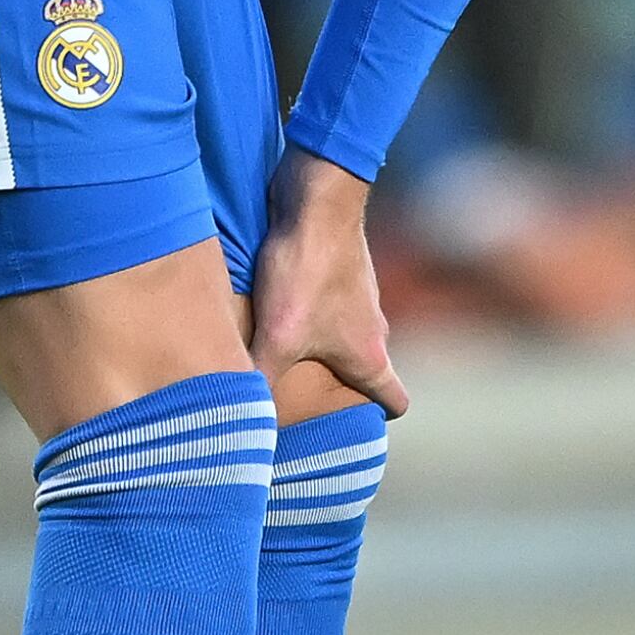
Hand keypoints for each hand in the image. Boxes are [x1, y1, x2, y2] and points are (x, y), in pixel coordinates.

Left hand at [249, 148, 408, 417]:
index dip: (373, 423)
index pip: (394, 403)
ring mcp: (359, 299)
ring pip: (342, 340)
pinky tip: (266, 315)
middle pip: (364, 375)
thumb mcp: (276, 339)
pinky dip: (306, 318)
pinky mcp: (338, 274)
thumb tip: (240, 428)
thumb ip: (261, 385)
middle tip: (295, 407)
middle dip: (335, 393)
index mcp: (369, 356)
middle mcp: (373, 330)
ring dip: (315, 352)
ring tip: (271, 361)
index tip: (344, 435)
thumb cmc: (306, 271)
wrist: (317, 198)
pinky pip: (326, 310)